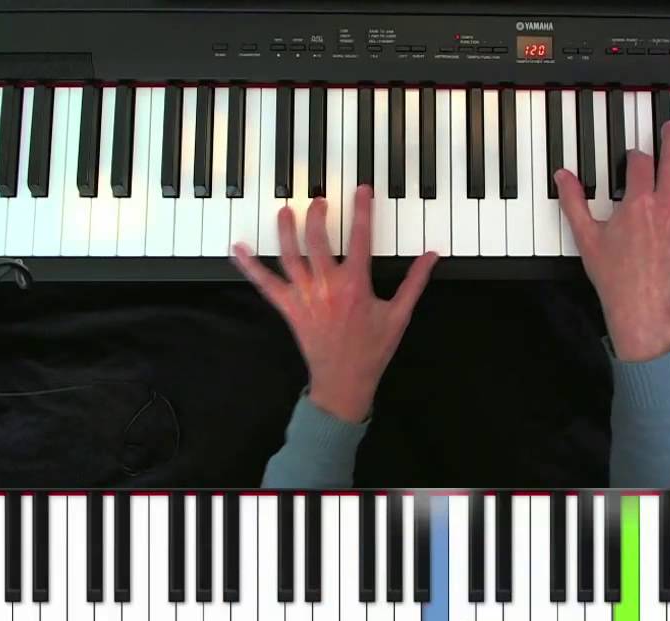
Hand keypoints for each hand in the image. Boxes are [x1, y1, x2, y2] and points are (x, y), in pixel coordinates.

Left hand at [231, 185, 438, 422]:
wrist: (344, 381)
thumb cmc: (372, 350)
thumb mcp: (399, 315)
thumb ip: (414, 282)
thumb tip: (432, 256)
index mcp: (355, 285)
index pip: (361, 238)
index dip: (362, 210)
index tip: (362, 190)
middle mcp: (327, 286)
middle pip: (318, 240)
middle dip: (318, 215)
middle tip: (320, 200)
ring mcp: (305, 296)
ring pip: (291, 255)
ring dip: (286, 230)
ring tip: (286, 211)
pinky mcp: (289, 307)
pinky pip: (265, 283)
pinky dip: (250, 266)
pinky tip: (238, 249)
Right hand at [555, 121, 669, 361]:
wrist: (638, 303)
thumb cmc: (614, 275)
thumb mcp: (585, 235)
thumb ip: (573, 201)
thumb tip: (563, 176)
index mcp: (638, 202)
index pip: (640, 162)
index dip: (634, 155)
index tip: (630, 158)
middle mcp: (667, 206)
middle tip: (669, 128)